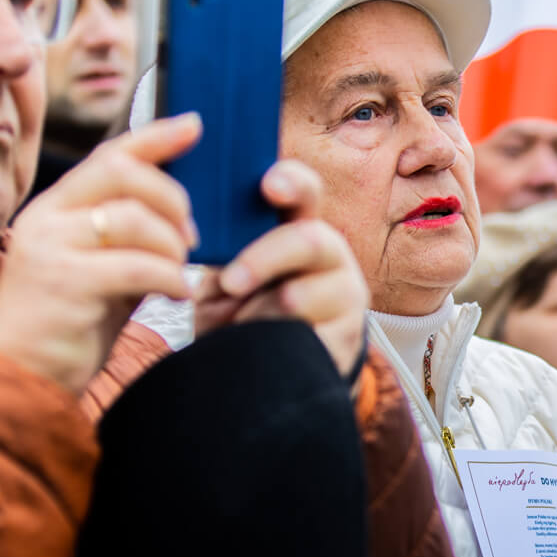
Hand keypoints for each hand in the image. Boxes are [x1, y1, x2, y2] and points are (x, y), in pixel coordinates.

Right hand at [0, 114, 200, 392]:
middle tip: (191, 235)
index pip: (108, 154)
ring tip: (181, 270)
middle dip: (172, 196)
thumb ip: (128, 238)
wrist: (20, 382)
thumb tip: (181, 213)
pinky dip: (169, 277)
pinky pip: (136, 265)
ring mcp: (50, 247)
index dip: (155, 136)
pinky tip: (179, 293)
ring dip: (173, 243)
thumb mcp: (100, 270)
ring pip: (133, 217)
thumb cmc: (67, 328)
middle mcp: (45, 217)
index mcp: (53, 207)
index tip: (195, 125)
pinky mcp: (63, 282)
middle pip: (122, 172)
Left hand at [193, 160, 369, 375]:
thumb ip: (223, 257)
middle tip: (230, 283)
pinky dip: (271, 348)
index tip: (269, 185)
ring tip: (240, 329)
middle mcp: (331, 255)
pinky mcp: (348, 338)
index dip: (291, 182)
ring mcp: (345, 296)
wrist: (266, 374)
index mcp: (298, 227)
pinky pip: (303, 339)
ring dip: (256, 315)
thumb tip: (208, 247)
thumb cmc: (241, 312)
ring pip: (298, 298)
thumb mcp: (225, 280)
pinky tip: (263, 351)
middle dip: (263, 259)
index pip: (305, 191)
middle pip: (309, 240)